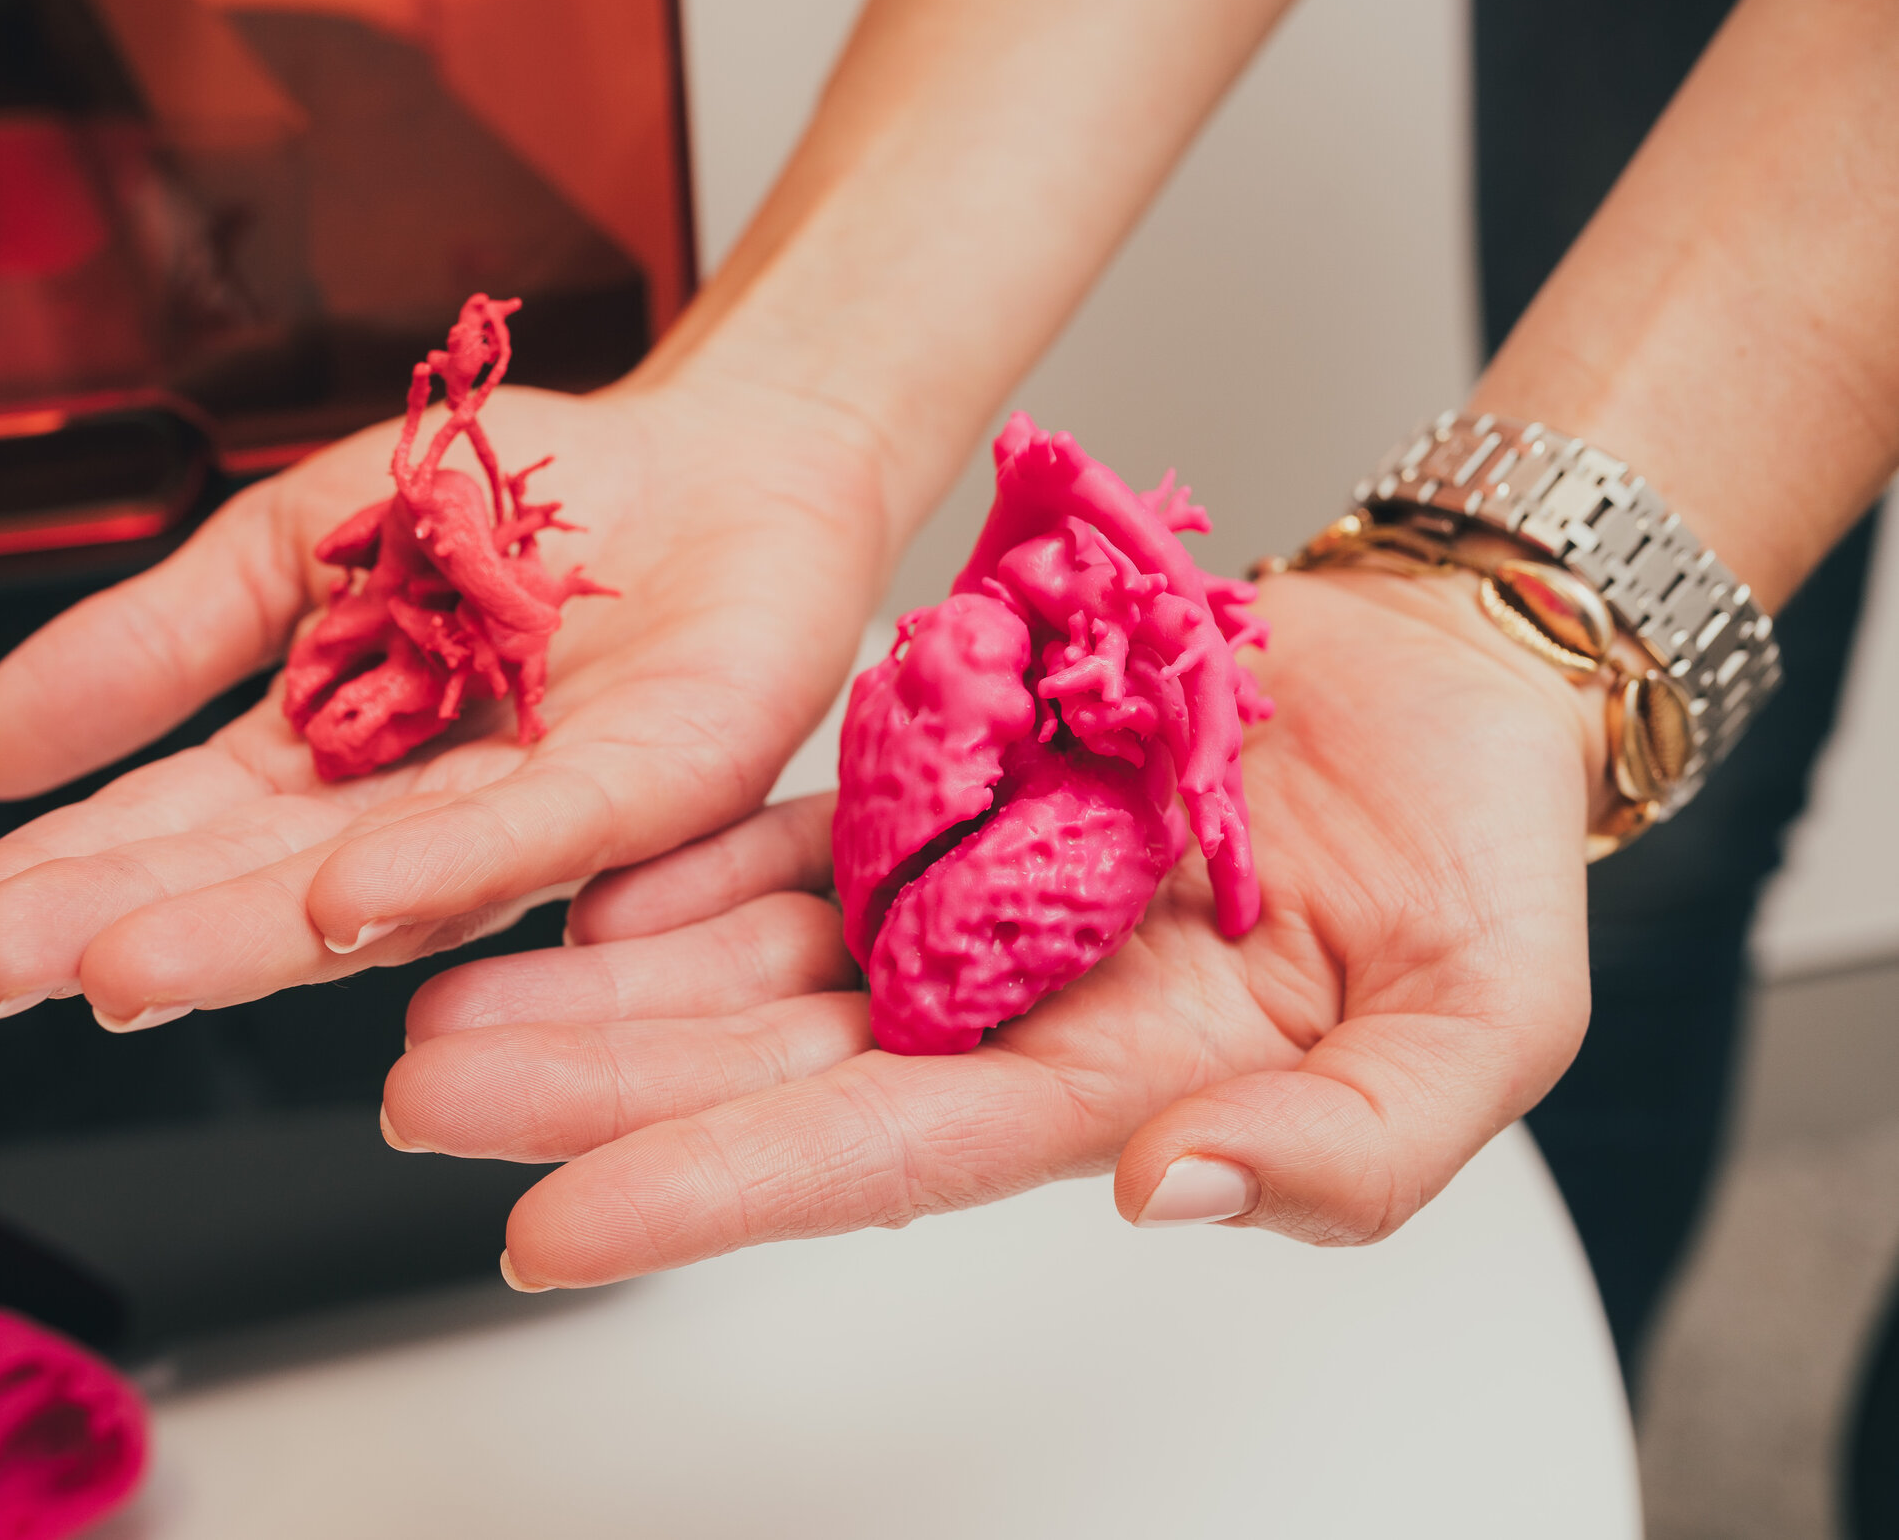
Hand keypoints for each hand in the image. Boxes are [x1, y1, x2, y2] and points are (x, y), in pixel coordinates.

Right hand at [0, 379, 895, 1027]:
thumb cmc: (509, 512)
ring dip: (238, 937)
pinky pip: (536, 837)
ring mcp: (525, 817)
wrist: (714, 461)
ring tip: (113, 969)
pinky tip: (336, 902)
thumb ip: (155, 648)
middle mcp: (408, 821)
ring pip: (371, 896)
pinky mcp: (644, 787)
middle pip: (239, 891)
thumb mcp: (291, 552)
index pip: (155, 842)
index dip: (35, 895)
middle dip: (101, 933)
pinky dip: (436, 869)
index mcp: (315, 768)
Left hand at [380, 568, 1605, 1283]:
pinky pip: (787, 828)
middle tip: (425, 1090)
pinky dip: (685, 853)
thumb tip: (1167, 1198)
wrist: (1447, 676)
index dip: (712, 1194)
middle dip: (588, 1085)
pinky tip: (581, 878)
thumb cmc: (1477, 857)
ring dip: (593, 978)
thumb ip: (1350, 1146)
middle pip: (760, 1059)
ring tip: (437, 994)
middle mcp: (1005, 998)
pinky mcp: (947, 776)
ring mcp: (962, 887)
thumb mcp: (1480, 1026)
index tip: (551, 1230)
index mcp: (1110, 1081)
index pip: (879, 1154)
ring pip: (739, 947)